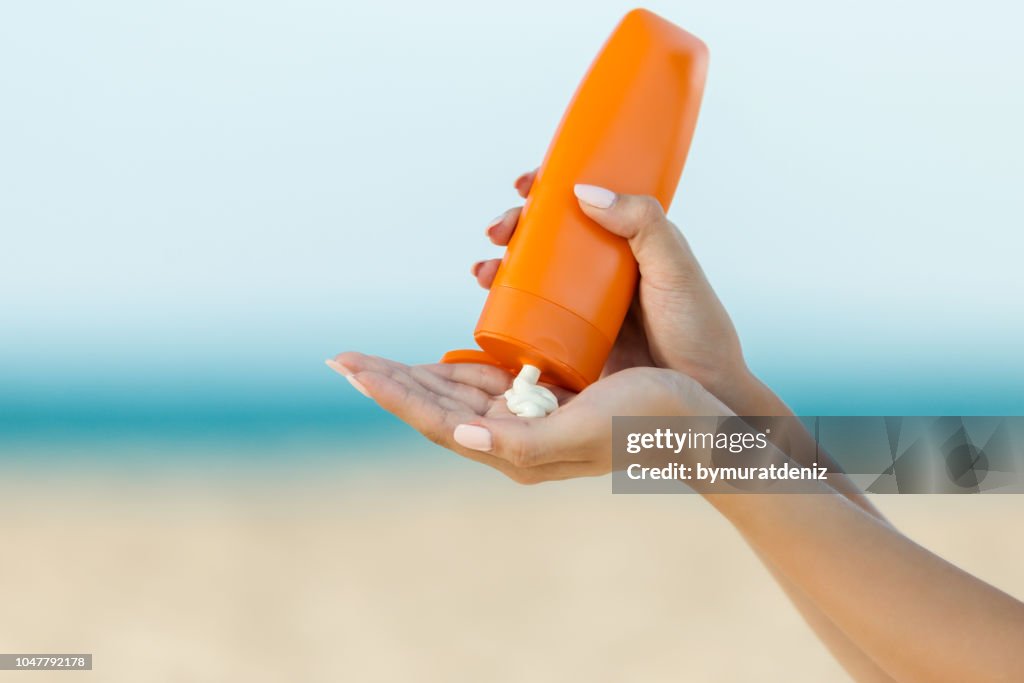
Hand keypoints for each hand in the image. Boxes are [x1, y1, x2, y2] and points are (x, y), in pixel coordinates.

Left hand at [327, 353, 726, 483]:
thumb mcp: (585, 429)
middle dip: (390, 382)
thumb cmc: (648, 424)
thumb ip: (522, 443)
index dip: (390, 392)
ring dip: (416, 374)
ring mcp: (531, 417)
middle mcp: (515, 436)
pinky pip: (491, 380)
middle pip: (436, 405)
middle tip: (344, 359)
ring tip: (376, 359)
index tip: (347, 366)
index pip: (435, 418)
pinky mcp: (551, 397)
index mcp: (515, 447)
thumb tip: (460, 436)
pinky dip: (459, 365)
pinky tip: (447, 354)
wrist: (700, 427)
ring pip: (457, 393)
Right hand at [474, 171, 751, 407]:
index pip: (584, 204)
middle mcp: (604, 271)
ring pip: (534, 274)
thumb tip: (583, 190)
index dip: (550, 188)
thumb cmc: (696, 331)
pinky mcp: (572, 341)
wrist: (700, 398)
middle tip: (497, 233)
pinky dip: (504, 305)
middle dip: (514, 227)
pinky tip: (488, 303)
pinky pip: (531, 315)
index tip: (526, 184)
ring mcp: (586, 306)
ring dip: (500, 265)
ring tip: (483, 272)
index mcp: (631, 243)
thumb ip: (643, 224)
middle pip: (549, 236)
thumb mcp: (674, 268)